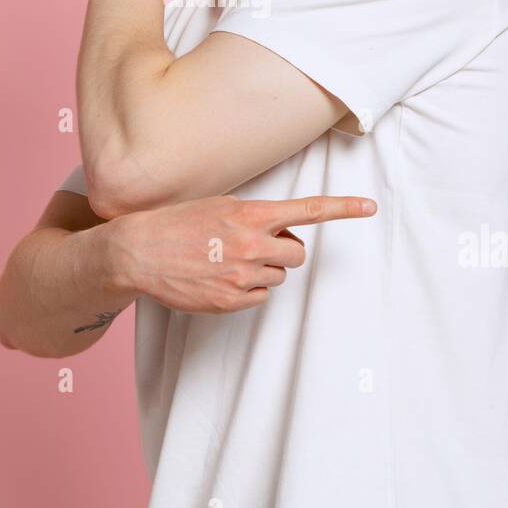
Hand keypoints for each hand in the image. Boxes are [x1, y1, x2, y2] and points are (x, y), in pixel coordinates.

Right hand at [100, 193, 376, 313]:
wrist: (138, 251)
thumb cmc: (178, 223)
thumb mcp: (219, 205)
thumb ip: (256, 217)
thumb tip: (283, 234)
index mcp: (251, 214)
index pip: (308, 210)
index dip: (343, 208)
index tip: (370, 206)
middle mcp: (251, 245)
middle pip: (297, 254)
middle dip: (283, 252)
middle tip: (252, 246)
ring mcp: (242, 275)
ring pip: (277, 277)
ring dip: (262, 270)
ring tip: (225, 260)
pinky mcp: (230, 301)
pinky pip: (259, 297)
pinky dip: (246, 289)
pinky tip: (218, 278)